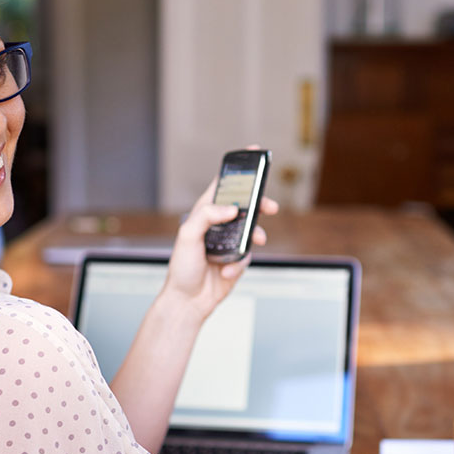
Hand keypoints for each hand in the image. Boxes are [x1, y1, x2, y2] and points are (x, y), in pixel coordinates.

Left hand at [160, 178, 278, 322]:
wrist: (188, 301)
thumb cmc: (182, 268)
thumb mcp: (188, 236)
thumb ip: (207, 216)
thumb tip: (231, 208)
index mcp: (204, 212)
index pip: (222, 185)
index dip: (238, 169)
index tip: (254, 152)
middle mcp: (218, 224)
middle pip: (245, 205)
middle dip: (260, 204)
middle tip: (271, 207)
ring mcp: (229, 242)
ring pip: (252, 230)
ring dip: (254, 237)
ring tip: (254, 243)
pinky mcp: (237, 260)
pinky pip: (248, 256)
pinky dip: (240, 264)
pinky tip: (227, 272)